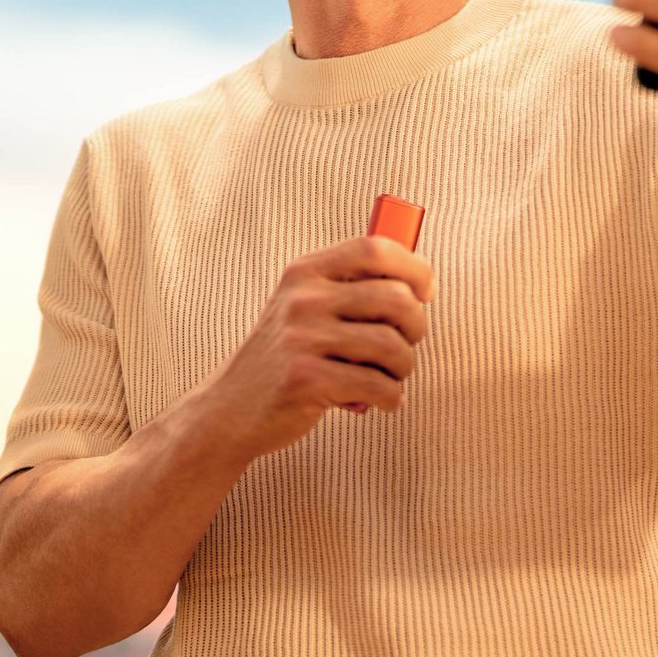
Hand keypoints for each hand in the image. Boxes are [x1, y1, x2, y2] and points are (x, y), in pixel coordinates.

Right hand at [211, 234, 434, 462]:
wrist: (231, 408)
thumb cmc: (284, 355)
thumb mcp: (303, 306)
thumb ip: (347, 287)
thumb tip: (418, 282)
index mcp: (306, 272)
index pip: (374, 248)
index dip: (413, 266)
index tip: (426, 290)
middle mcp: (303, 298)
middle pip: (394, 298)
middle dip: (417, 325)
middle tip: (410, 342)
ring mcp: (302, 338)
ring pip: (391, 345)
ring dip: (404, 366)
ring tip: (392, 375)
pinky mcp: (305, 379)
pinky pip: (377, 385)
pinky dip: (391, 397)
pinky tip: (382, 400)